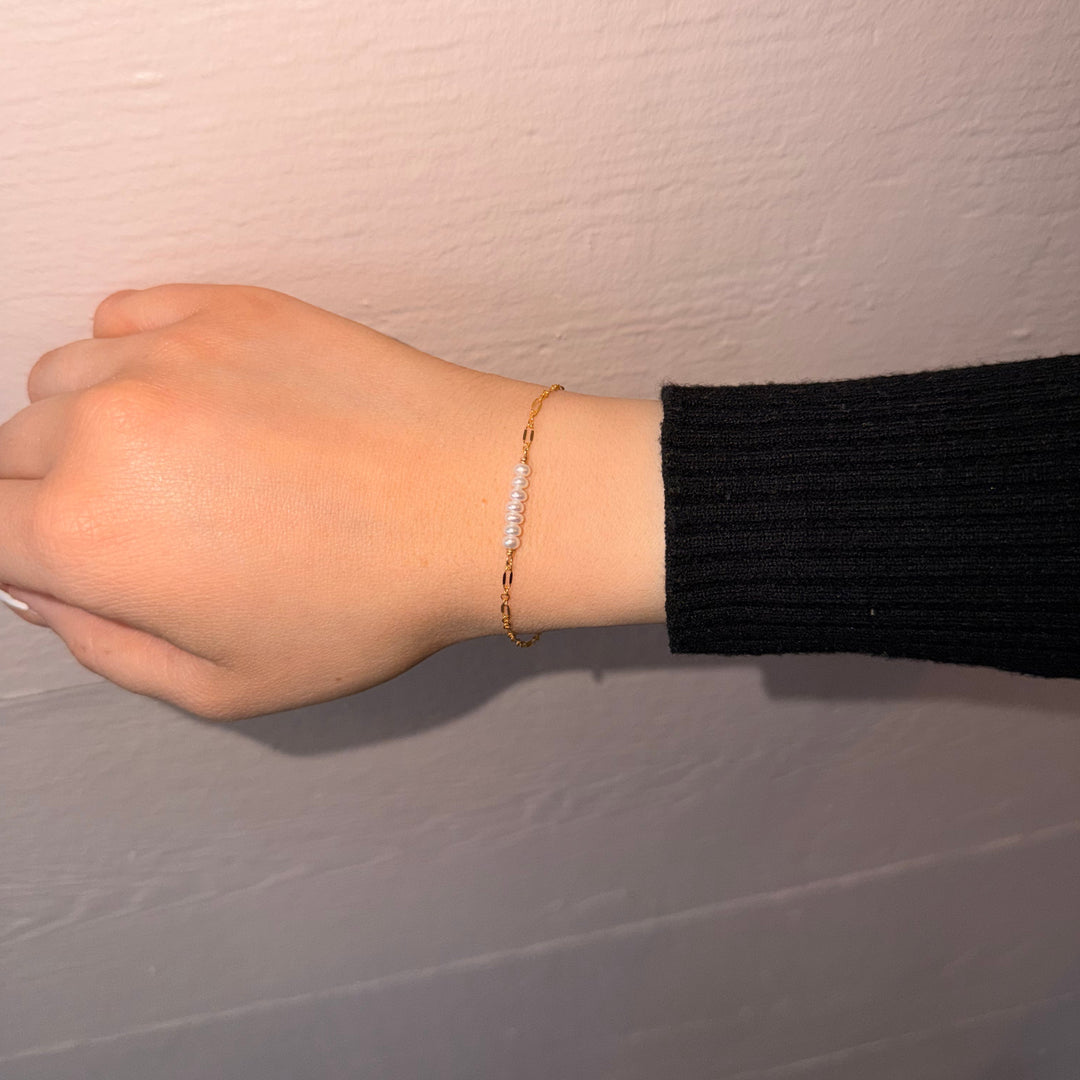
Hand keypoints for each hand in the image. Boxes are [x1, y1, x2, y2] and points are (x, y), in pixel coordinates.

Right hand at [0, 285, 663, 719]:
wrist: (477, 503)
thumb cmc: (368, 605)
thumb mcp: (225, 685)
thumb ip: (104, 646)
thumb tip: (41, 592)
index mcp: (85, 535)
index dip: (19, 551)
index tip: (60, 557)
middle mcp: (99, 429)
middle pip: (9, 454)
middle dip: (48, 496)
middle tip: (139, 525)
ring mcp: (161, 353)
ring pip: (59, 381)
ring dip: (88, 425)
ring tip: (177, 462)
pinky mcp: (220, 305)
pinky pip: (125, 317)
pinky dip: (133, 356)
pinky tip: (194, 397)